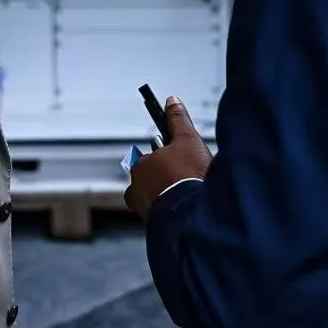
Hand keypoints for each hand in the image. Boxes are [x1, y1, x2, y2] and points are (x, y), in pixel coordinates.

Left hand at [124, 95, 211, 219]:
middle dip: (164, 179)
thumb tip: (172, 102)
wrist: (191, 214)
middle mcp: (137, 189)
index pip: (150, 158)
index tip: (178, 161)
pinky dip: (170, 213)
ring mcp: (144, 209)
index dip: (167, 157)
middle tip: (185, 178)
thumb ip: (178, 120)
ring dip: (167, 197)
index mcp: (141, 166)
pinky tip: (185, 210)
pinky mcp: (154, 226)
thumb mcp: (187, 139)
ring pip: (154, 199)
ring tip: (187, 196)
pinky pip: (161, 216)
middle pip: (150, 180)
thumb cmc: (186, 176)